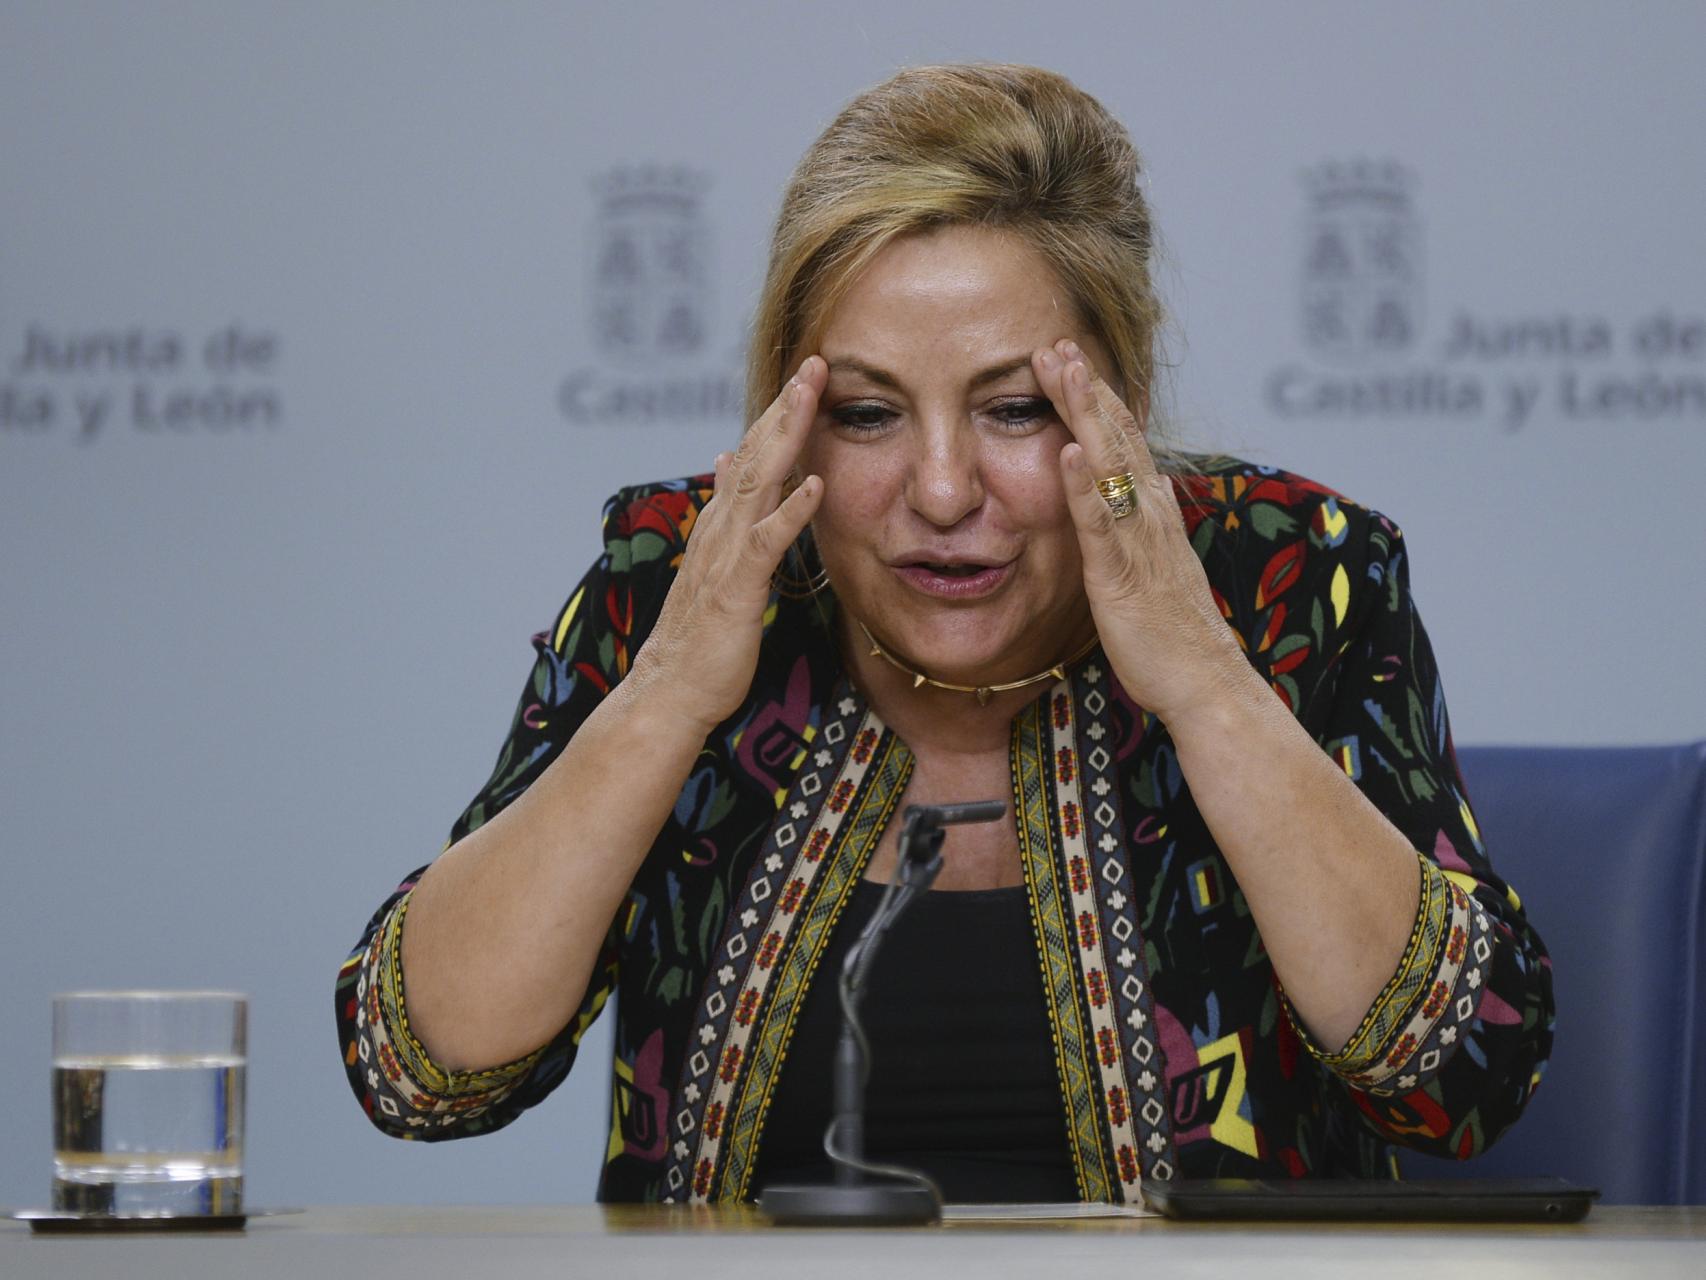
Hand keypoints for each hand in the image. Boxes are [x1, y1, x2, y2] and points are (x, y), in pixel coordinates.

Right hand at [628, 357, 826, 732]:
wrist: (670, 688)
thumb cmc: (699, 635)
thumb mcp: (716, 560)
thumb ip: (726, 510)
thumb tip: (729, 459)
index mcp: (720, 523)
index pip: (751, 456)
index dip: (777, 415)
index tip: (805, 377)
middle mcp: (719, 528)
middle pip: (755, 454)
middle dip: (785, 406)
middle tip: (815, 362)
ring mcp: (725, 555)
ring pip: (759, 482)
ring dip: (787, 437)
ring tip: (811, 396)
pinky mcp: (736, 587)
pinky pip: (766, 542)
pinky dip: (790, 511)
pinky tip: (814, 484)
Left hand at [1033, 340, 1250, 725]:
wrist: (1204, 680)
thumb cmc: (1174, 631)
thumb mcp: (1151, 565)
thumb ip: (1140, 524)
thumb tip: (1137, 488)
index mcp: (1152, 510)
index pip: (1122, 440)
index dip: (1096, 397)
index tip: (1069, 358)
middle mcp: (1150, 513)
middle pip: (1115, 436)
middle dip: (1085, 387)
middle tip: (1055, 343)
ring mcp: (1138, 539)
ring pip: (1110, 464)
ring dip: (1086, 414)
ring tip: (1063, 370)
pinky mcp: (1122, 573)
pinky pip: (1101, 523)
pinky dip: (1084, 486)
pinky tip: (1067, 453)